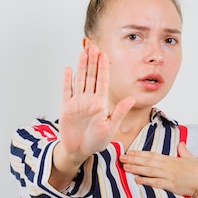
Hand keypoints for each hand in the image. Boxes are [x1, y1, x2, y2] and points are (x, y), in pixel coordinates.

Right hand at [57, 46, 134, 167]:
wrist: (79, 151)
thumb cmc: (96, 141)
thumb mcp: (111, 127)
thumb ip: (119, 112)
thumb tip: (131, 99)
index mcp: (101, 103)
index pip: (102, 81)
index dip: (103, 67)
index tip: (104, 54)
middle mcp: (89, 100)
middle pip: (91, 77)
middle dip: (93, 62)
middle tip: (94, 47)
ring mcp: (77, 102)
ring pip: (80, 80)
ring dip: (81, 67)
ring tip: (83, 53)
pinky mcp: (66, 108)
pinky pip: (66, 91)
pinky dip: (67, 80)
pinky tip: (68, 69)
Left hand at [119, 142, 197, 196]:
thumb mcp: (190, 158)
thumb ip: (183, 151)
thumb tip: (181, 144)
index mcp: (171, 159)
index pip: (152, 155)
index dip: (140, 153)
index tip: (130, 152)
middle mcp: (167, 166)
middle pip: (147, 161)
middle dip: (133, 159)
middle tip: (121, 157)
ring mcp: (168, 175)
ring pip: (148, 171)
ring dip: (135, 168)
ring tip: (124, 167)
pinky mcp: (170, 185)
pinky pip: (155, 182)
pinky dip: (145, 181)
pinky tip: (136, 180)